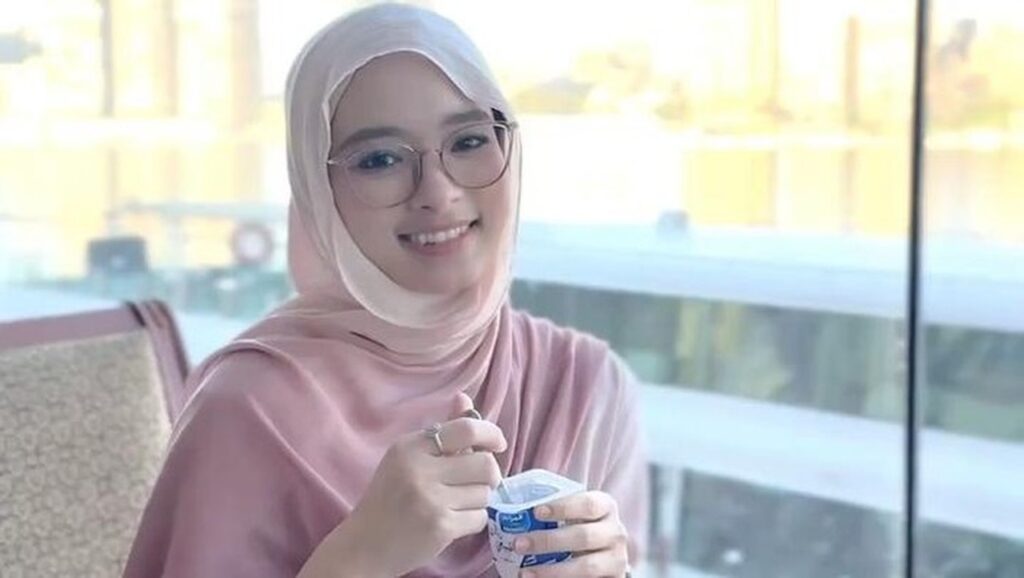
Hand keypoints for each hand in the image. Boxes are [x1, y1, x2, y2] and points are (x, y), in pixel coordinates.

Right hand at [318, 393, 505, 576]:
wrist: (365, 545)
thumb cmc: (390, 497)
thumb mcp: (407, 457)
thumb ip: (441, 430)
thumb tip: (465, 400)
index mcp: (410, 447)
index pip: (466, 429)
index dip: (491, 434)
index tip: (497, 444)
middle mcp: (419, 469)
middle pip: (485, 463)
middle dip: (490, 474)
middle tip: (479, 482)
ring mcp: (430, 500)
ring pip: (484, 493)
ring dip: (478, 500)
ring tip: (456, 504)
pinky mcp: (440, 527)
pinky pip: (479, 518)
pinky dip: (473, 521)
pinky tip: (453, 521)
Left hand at [512, 491, 629, 577]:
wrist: (605, 555)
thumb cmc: (581, 526)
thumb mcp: (575, 514)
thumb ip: (553, 508)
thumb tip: (507, 501)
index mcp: (606, 507)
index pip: (588, 504)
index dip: (563, 507)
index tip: (535, 512)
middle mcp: (616, 532)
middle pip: (583, 536)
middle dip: (548, 541)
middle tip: (518, 544)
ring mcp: (617, 560)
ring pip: (586, 567)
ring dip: (553, 571)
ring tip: (524, 573)